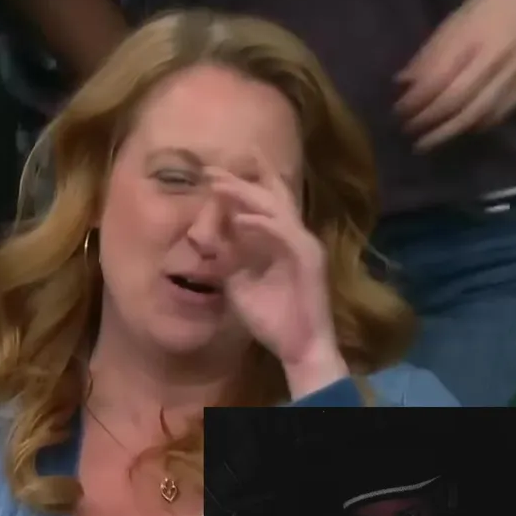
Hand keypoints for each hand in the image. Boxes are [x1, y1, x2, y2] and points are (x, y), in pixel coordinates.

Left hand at [208, 168, 348, 395]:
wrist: (298, 347)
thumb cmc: (270, 316)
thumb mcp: (237, 280)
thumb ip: (226, 256)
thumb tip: (206, 236)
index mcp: (278, 240)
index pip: (261, 203)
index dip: (240, 185)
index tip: (211, 173)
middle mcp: (293, 236)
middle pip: (270, 196)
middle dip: (241, 179)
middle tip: (211, 169)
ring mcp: (303, 245)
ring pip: (275, 209)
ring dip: (247, 194)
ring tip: (219, 184)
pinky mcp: (308, 259)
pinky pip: (284, 234)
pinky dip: (262, 224)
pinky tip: (241, 219)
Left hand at [396, 0, 515, 150]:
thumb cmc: (492, 7)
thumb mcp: (457, 19)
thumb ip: (431, 52)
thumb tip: (402, 82)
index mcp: (473, 36)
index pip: (438, 77)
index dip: (416, 99)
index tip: (398, 110)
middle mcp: (495, 57)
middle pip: (457, 98)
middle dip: (428, 118)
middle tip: (407, 129)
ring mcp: (515, 72)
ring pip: (479, 111)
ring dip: (448, 131)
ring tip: (425, 143)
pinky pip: (500, 112)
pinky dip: (476, 125)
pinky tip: (459, 130)